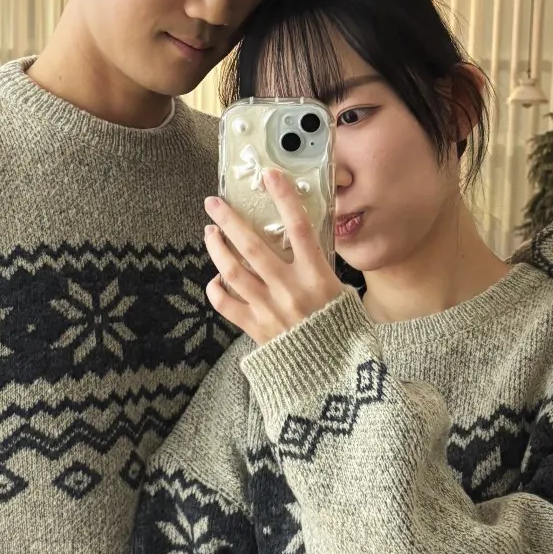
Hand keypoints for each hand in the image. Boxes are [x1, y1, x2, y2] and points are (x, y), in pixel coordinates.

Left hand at [204, 168, 344, 344]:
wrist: (334, 377)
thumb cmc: (342, 333)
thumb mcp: (342, 294)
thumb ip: (322, 268)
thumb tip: (306, 243)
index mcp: (317, 276)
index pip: (299, 227)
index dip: (283, 198)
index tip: (269, 176)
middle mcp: (290, 288)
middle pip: (252, 245)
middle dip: (229, 219)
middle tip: (214, 202)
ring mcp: (269, 308)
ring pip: (232, 270)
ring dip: (217, 248)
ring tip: (210, 232)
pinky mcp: (255, 328)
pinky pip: (226, 304)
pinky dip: (216, 289)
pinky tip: (215, 278)